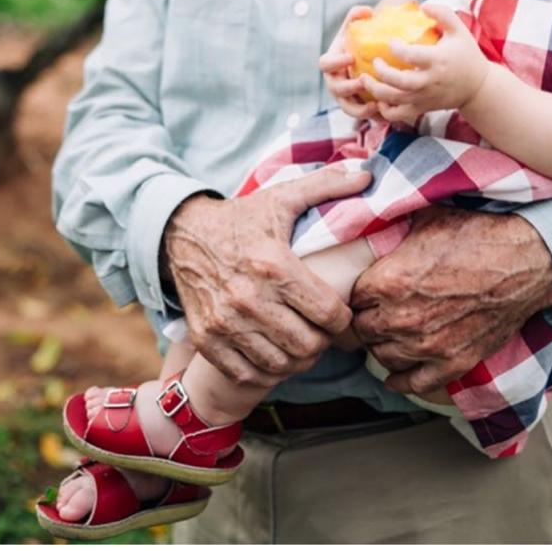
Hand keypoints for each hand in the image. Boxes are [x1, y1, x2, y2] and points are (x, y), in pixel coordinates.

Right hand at [163, 167, 371, 385]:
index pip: (328, 313)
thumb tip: (368, 175)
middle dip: (323, 340)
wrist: (182, 235)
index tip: (342, 312)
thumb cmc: (242, 218)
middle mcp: (248, 298)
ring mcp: (224, 323)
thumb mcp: (283, 197)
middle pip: (307, 345)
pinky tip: (274, 352)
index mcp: (274, 265)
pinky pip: (248, 374)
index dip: (343, 318)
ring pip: (281, 364)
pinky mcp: (206, 339)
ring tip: (301, 340)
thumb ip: (328, 185)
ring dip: (297, 358)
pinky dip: (267, 370)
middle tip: (322, 329)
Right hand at [318, 5, 380, 120]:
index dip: (335, 62)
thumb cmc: (362, 42)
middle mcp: (335, 81)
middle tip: (363, 82)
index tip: (350, 57)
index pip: (325, 64)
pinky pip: (362, 116)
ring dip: (359, 109)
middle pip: (335, 89)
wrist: (373, 57)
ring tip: (374, 105)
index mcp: (332, 62)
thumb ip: (358, 15)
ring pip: (347, 108)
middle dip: (347, 88)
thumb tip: (366, 11)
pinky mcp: (358, 107)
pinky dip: (372, 117)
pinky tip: (384, 113)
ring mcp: (345, 97)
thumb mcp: (358, 28)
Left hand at [350, 205, 551, 396]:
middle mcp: (402, 318)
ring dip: (382, 345)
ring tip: (389, 334)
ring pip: (382, 357)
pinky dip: (401, 379)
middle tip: (376, 310)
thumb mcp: (426, 219)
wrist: (524, 260)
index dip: (360, 291)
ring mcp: (427, 345)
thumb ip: (391, 228)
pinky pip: (413, 383)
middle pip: (363, 330)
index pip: (352, 297)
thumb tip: (368, 218)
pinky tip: (397, 372)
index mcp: (389, 281)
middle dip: (367, 318)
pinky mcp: (453, 362)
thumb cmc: (478, 234)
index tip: (368, 288)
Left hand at [359, 2, 488, 124]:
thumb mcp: (459, 30)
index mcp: (438, 60)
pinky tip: (379, 99)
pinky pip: (399, 115)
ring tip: (365, 79)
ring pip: (395, 100)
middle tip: (374, 62)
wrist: (478, 87)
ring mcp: (425, 97)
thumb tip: (423, 5)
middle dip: (381, 72)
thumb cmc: (466, 55)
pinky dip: (385, 110)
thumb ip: (443, 14)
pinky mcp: (422, 108)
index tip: (391, 41)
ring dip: (376, 90)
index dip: (396, 48)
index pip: (411, 56)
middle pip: (399, 82)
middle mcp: (430, 81)